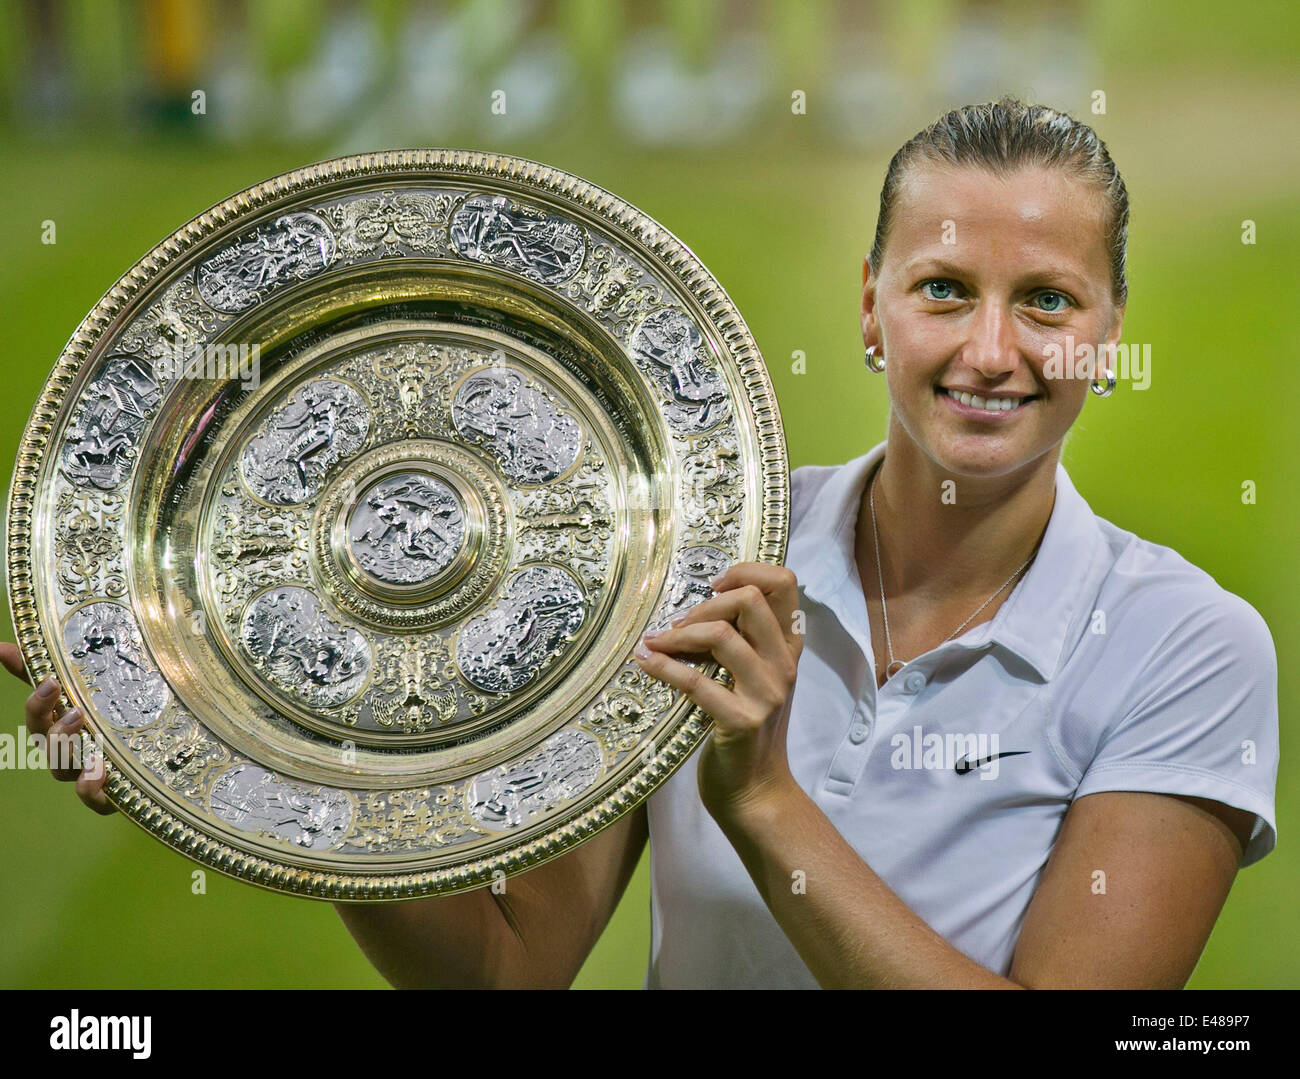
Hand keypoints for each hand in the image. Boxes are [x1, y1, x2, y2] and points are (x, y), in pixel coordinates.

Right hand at [0, 642, 114, 813]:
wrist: (166, 754)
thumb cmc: (118, 716)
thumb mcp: (94, 688)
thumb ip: (53, 668)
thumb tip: (1, 646)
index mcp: (64, 724)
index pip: (38, 716)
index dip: (37, 702)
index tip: (50, 680)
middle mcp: (71, 750)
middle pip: (46, 744)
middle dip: (54, 727)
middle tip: (75, 710)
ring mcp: (87, 772)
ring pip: (62, 770)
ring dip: (68, 752)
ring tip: (91, 737)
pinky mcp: (110, 793)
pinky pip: (93, 798)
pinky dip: (89, 789)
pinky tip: (98, 771)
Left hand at [633, 562, 802, 819]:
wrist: (755, 791)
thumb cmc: (746, 729)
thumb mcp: (754, 677)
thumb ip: (743, 641)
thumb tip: (700, 604)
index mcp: (788, 648)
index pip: (785, 583)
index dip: (747, 571)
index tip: (714, 584)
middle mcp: (784, 665)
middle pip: (752, 600)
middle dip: (705, 603)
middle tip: (678, 624)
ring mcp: (767, 693)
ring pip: (723, 635)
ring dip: (678, 635)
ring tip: (654, 642)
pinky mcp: (742, 722)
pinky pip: (697, 682)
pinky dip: (663, 667)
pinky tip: (645, 663)